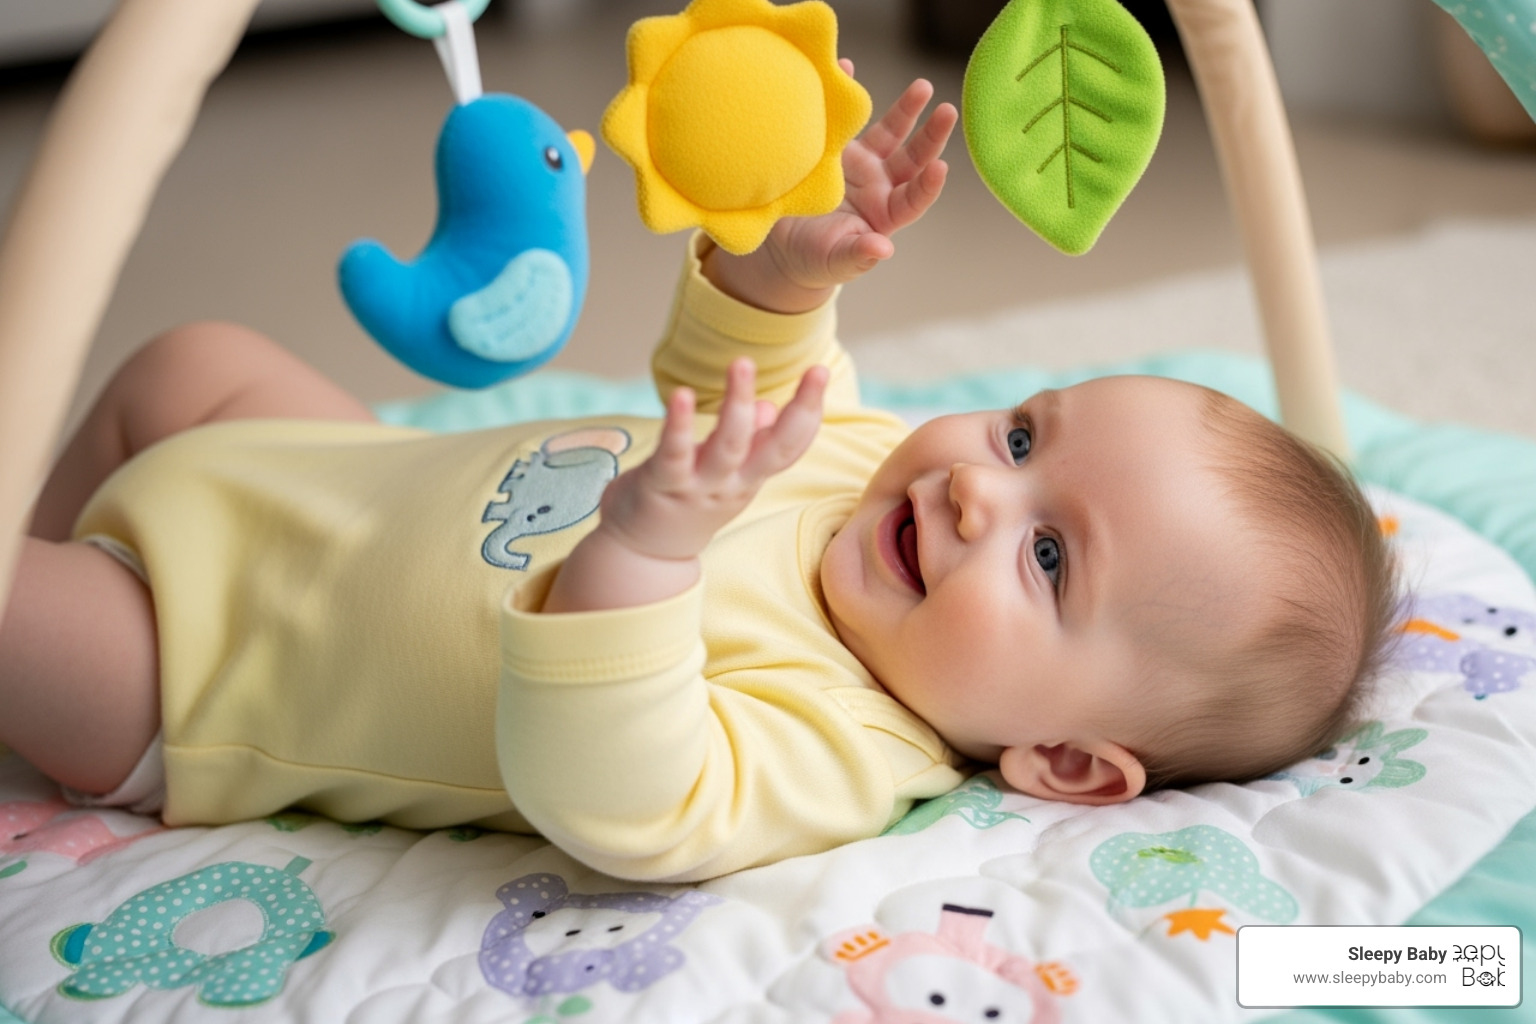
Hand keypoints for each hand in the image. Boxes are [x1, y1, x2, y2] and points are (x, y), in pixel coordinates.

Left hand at [602, 359, 827, 560]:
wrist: (643, 557)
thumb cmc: (685, 506)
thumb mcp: (724, 477)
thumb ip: (748, 445)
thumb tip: (768, 407)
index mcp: (750, 478)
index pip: (790, 447)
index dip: (810, 413)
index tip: (822, 373)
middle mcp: (732, 484)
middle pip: (775, 448)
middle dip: (800, 410)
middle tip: (819, 370)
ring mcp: (698, 486)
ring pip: (727, 447)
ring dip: (738, 406)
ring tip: (743, 365)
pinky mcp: (661, 485)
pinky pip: (673, 454)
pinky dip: (679, 425)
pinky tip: (682, 395)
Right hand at [703, 73, 956, 312]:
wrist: (783, 241)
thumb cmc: (813, 258)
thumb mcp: (835, 260)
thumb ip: (858, 256)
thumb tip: (883, 250)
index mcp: (886, 214)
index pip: (914, 198)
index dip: (928, 185)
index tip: (941, 167)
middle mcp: (882, 185)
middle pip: (913, 158)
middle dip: (932, 136)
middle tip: (948, 111)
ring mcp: (863, 163)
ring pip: (891, 132)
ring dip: (907, 108)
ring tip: (924, 86)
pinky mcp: (840, 146)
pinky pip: (848, 118)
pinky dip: (848, 96)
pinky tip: (848, 69)